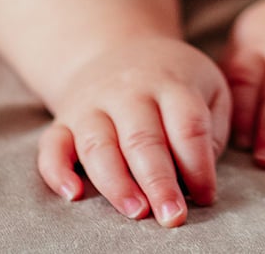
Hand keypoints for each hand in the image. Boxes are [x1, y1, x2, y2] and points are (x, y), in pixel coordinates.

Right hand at [39, 37, 230, 226]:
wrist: (116, 47)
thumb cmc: (171, 80)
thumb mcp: (208, 86)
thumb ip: (211, 129)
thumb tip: (199, 177)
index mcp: (171, 83)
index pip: (187, 126)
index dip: (198, 165)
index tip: (204, 197)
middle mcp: (129, 92)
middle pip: (142, 139)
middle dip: (159, 183)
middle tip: (173, 216)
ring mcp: (92, 105)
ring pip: (98, 146)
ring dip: (116, 183)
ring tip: (136, 212)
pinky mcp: (64, 120)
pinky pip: (52, 146)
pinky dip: (57, 171)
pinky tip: (73, 194)